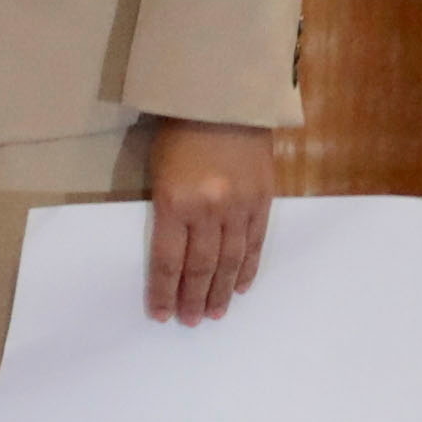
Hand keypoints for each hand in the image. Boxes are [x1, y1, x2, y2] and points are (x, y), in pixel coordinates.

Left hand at [146, 118, 275, 324]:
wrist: (223, 98)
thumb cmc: (178, 131)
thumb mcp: (158, 170)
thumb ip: (166, 210)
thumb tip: (170, 252)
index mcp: (174, 201)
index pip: (167, 259)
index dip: (164, 291)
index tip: (160, 314)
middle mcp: (209, 210)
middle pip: (201, 267)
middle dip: (193, 298)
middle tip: (190, 322)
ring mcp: (240, 207)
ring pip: (230, 261)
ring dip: (222, 291)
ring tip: (214, 314)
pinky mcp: (264, 200)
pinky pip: (256, 243)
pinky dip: (248, 268)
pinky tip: (240, 288)